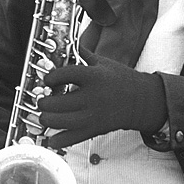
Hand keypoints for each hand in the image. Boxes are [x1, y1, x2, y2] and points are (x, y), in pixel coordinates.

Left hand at [38, 49, 166, 148]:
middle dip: (43, 101)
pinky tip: (51, 136)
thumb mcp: (104, 62)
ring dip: (46, 118)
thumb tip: (70, 43)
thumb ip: (84, 54)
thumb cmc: (122, 80)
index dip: (51, 77)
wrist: (140, 101)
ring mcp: (91, 115)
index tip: (48, 80)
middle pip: (56, 102)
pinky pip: (70, 139)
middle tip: (43, 99)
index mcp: (94, 77)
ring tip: (45, 113)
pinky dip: (57, 139)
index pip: (64, 75)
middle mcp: (91, 97)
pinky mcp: (93, 130)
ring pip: (58, 122)